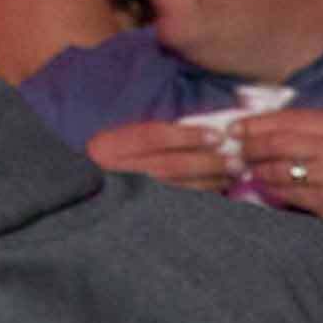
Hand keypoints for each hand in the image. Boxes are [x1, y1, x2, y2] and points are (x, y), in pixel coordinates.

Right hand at [87, 119, 239, 190]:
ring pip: (176, 187)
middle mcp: (118, 169)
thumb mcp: (123, 129)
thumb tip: (201, 116)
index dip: (186, 136)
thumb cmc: (113, 145)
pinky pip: (177, 201)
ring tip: (236, 172)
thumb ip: (155, 122)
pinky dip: (202, 193)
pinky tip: (222, 186)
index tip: (217, 135)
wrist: (85, 178)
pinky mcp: (141, 206)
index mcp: (111, 144)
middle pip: (169, 165)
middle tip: (237, 159)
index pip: (153, 137)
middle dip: (207, 163)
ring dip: (211, 180)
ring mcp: (130, 190)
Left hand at [233, 109, 322, 235]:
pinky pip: (289, 193)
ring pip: (279, 170)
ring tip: (251, 171)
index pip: (288, 119)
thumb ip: (319, 129)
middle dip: (250, 148)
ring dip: (258, 171)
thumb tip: (271, 124)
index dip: (256, 123)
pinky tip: (269, 188)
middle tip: (237, 152)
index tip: (235, 128)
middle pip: (277, 143)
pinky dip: (274, 190)